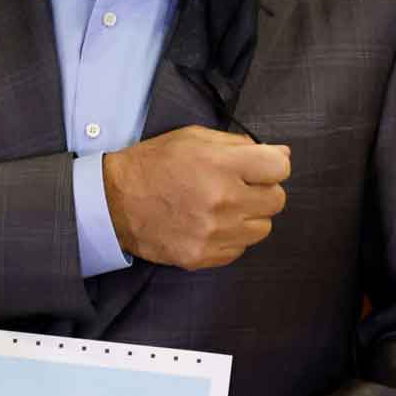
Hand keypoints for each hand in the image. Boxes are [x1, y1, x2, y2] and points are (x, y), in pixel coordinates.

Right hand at [104, 126, 289, 270]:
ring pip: (262, 228)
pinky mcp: (202, 256)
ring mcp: (213, 232)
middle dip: (262, 190)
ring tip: (222, 207)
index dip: (273, 164)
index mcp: (221, 164)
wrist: (114, 202)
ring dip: (249, 216)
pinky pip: (240, 249)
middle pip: (277, 200)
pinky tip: (209, 224)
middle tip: (239, 186)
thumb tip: (282, 153)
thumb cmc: (155, 164)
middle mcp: (223, 200)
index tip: (260, 167)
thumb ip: (239, 144)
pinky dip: (231, 238)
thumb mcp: (194, 138)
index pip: (280, 167)